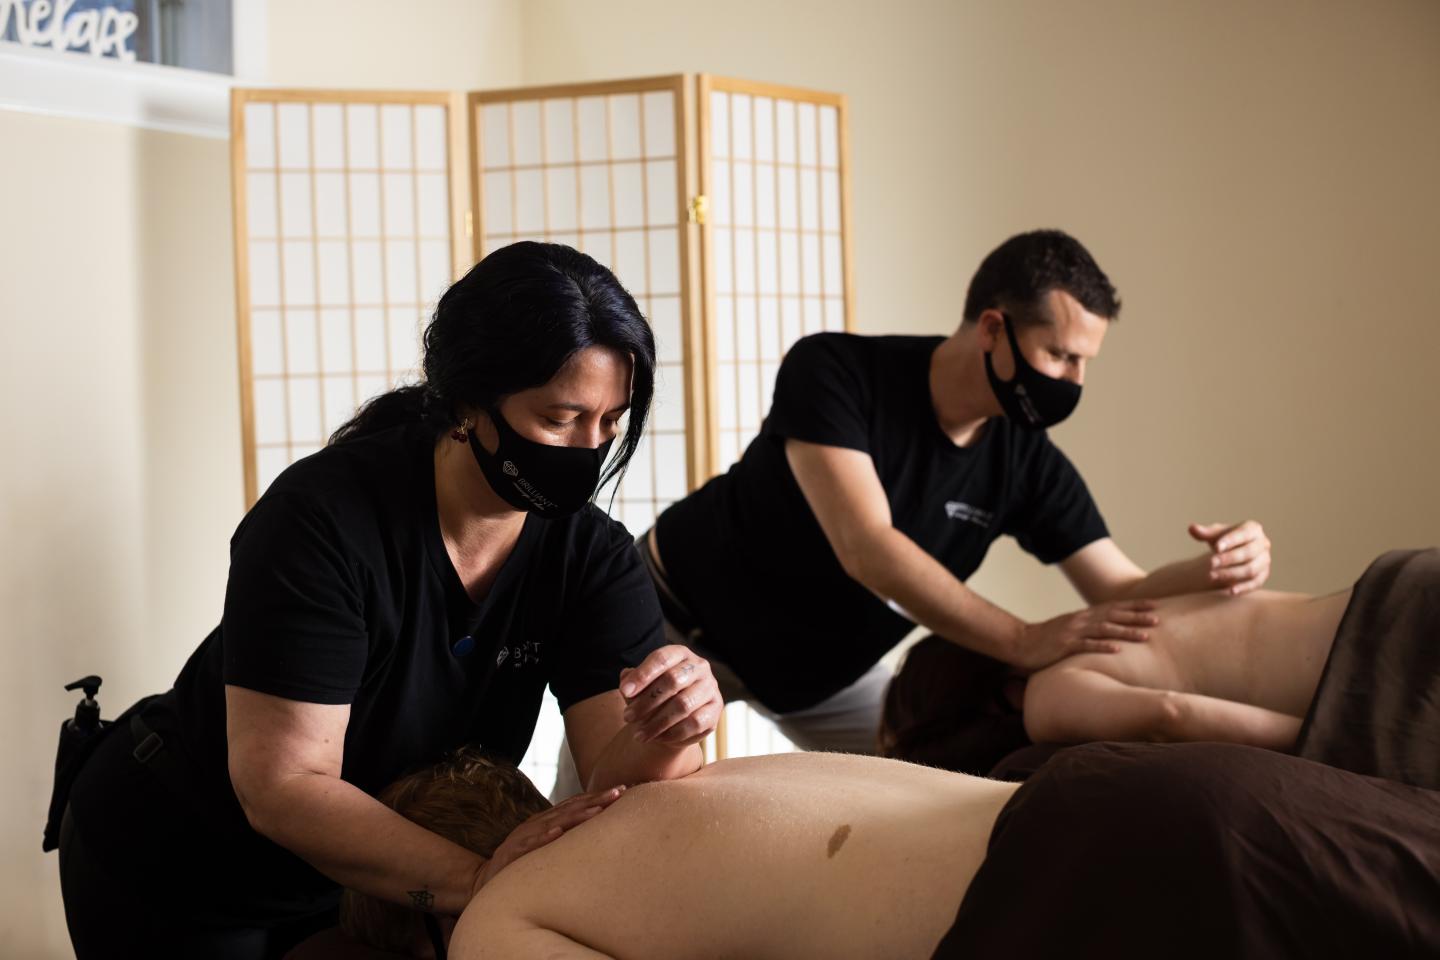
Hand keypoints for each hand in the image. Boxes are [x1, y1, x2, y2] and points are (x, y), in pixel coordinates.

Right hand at [472, 784, 626, 895]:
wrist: (486, 881)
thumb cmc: (522, 864)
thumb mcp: (546, 847)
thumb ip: (567, 836)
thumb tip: (599, 832)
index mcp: (546, 821)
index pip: (575, 805)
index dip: (598, 797)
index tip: (623, 790)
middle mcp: (536, 825)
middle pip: (569, 809)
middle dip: (594, 800)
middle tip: (619, 793)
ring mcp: (523, 838)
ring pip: (552, 823)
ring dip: (575, 816)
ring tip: (597, 811)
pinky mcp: (511, 855)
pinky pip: (528, 846)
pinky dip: (543, 838)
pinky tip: (557, 833)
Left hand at [618, 646, 721, 746]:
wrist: (672, 721)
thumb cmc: (653, 698)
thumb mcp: (639, 688)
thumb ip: (631, 682)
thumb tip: (626, 679)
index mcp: (680, 654)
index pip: (661, 658)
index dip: (642, 675)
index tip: (624, 691)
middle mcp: (699, 666)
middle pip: (673, 680)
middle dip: (647, 701)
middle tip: (628, 717)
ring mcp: (710, 687)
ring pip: (683, 704)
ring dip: (657, 722)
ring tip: (639, 734)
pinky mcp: (715, 709)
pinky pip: (695, 722)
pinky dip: (674, 733)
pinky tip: (658, 739)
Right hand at [1015, 601, 1158, 671]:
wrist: (1021, 642)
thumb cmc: (1048, 639)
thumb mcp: (1070, 629)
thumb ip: (1088, 628)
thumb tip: (1109, 631)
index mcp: (1084, 615)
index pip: (1114, 607)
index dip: (1135, 606)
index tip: (1155, 605)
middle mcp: (1081, 620)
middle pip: (1114, 615)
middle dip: (1137, 616)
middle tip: (1158, 618)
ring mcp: (1073, 632)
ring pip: (1105, 629)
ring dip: (1127, 631)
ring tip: (1146, 636)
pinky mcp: (1065, 645)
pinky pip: (1087, 645)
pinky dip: (1104, 646)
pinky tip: (1118, 649)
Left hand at [1189, 520, 1270, 594]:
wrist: (1232, 555)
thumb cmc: (1223, 542)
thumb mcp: (1214, 536)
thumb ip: (1204, 532)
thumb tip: (1191, 528)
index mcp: (1253, 529)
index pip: (1243, 534)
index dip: (1230, 540)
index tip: (1216, 547)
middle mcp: (1263, 544)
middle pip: (1248, 553)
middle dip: (1229, 559)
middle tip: (1211, 563)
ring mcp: (1264, 561)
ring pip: (1251, 569)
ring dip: (1231, 573)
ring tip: (1212, 575)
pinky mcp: (1263, 576)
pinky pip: (1255, 583)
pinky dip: (1243, 588)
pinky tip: (1229, 591)